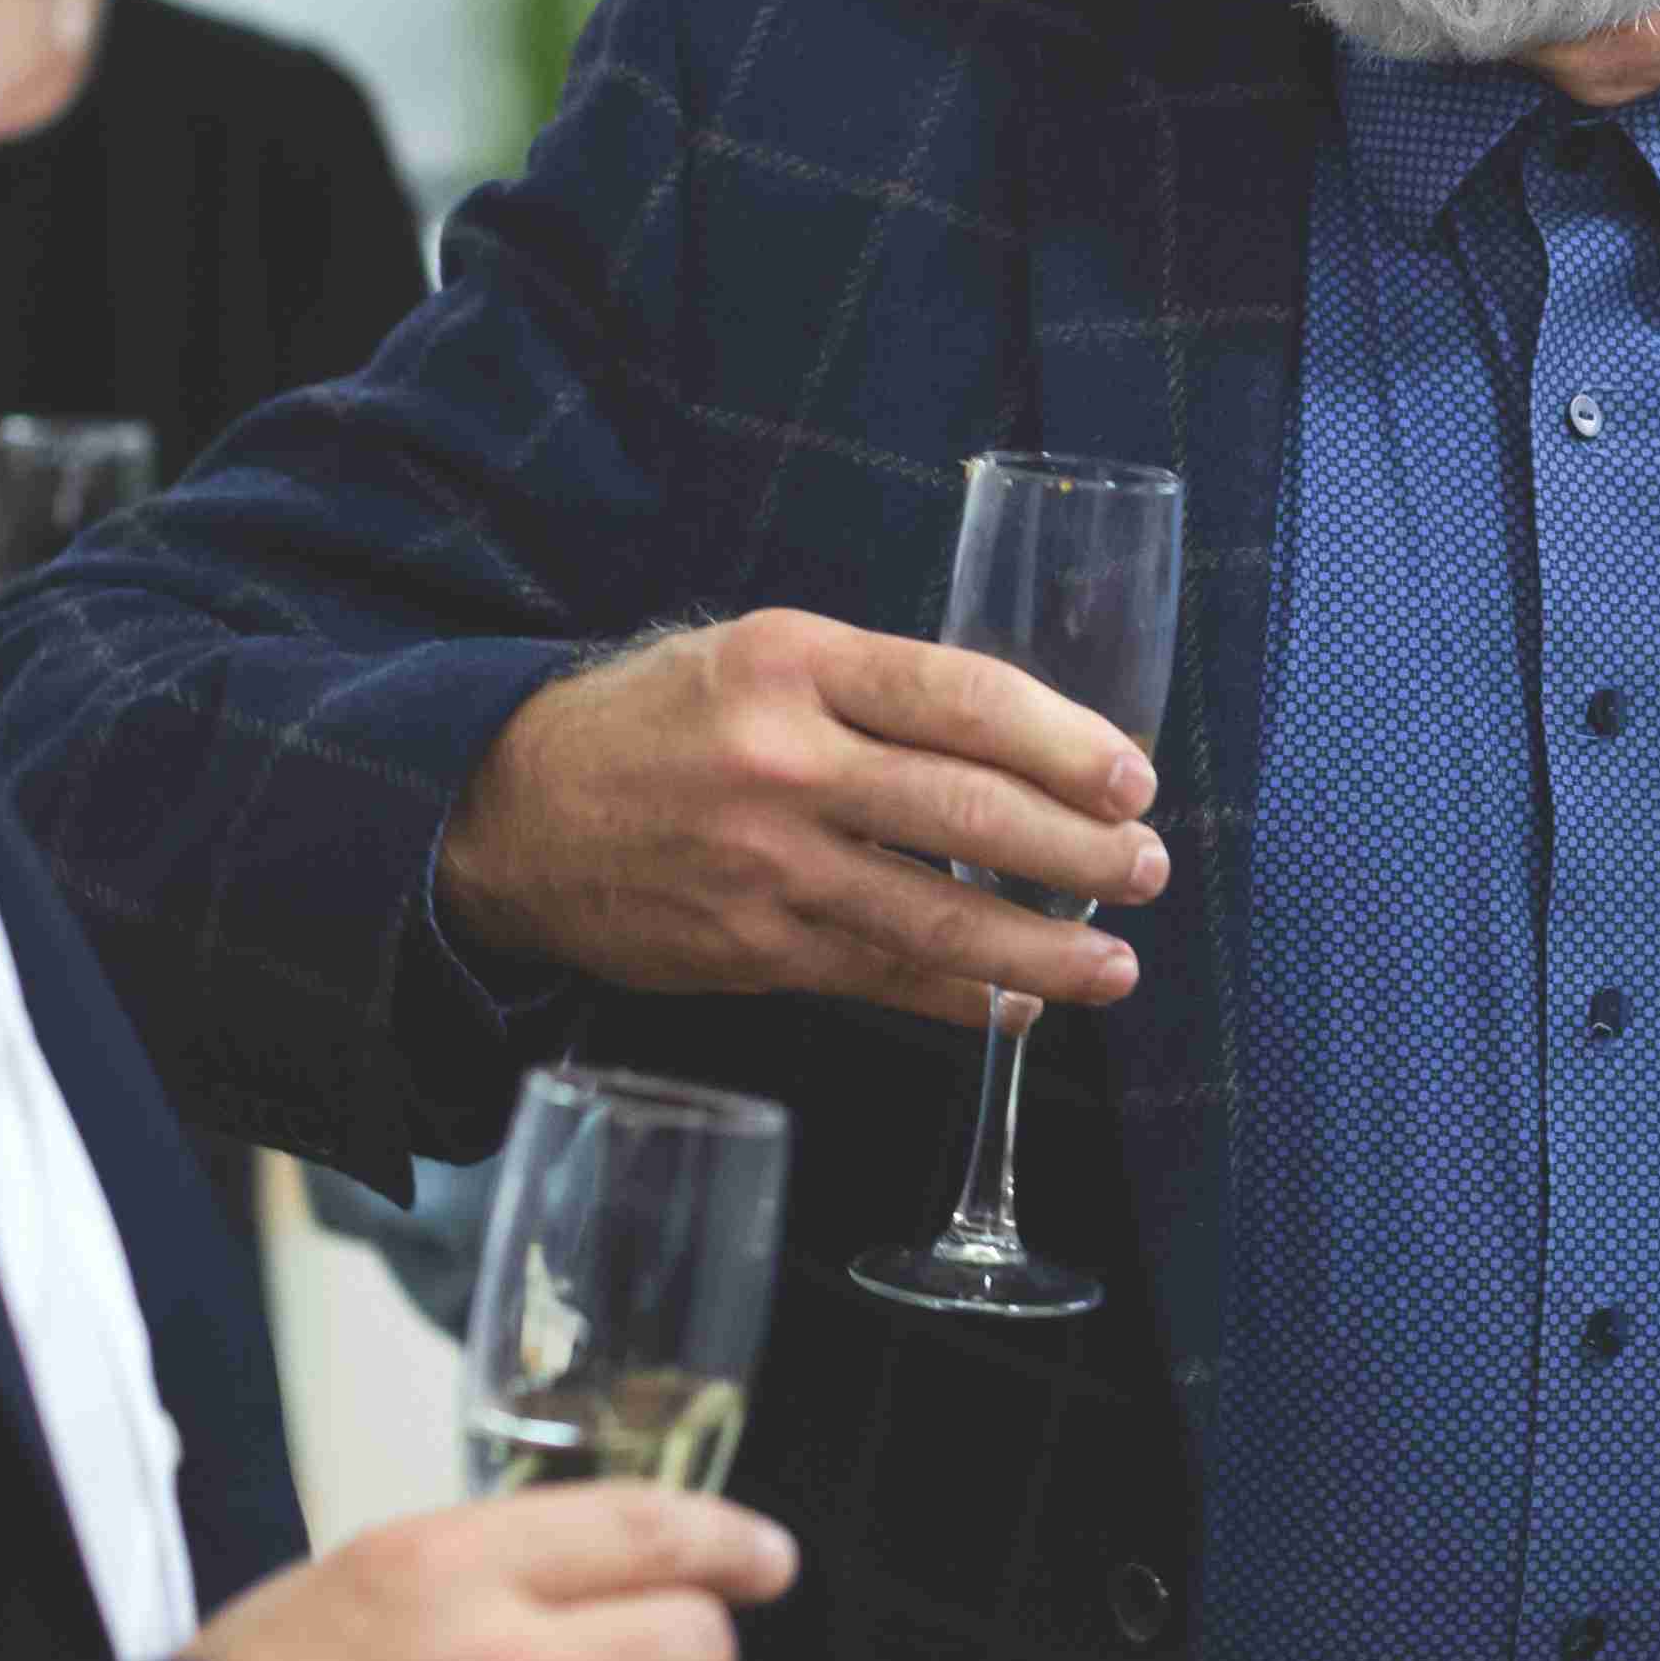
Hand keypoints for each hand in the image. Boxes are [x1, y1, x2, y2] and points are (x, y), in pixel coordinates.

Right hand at [438, 610, 1162, 1031]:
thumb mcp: (755, 655)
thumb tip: (1022, 741)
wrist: (509, 812)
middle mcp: (784, 764)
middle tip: (1149, 867)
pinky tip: (1019, 1005)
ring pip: (937, 915)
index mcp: (795, 666)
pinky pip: (882, 976)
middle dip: (1081, 848)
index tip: (1133, 776)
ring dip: (1042, 949)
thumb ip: (874, 689)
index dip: (1066, 742)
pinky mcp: (751, 950)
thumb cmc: (656, 720)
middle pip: (970, 811)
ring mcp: (767, 866)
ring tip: (1116, 965)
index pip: (964, 697)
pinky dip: (961, 997)